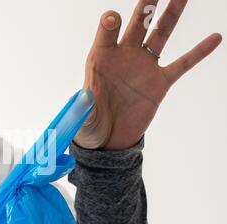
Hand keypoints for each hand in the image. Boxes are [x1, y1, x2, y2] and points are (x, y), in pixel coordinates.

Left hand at [74, 0, 221, 149]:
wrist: (109, 137)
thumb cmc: (92, 122)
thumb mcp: (83, 116)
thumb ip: (83, 106)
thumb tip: (86, 97)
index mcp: (101, 58)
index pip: (106, 32)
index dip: (109, 24)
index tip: (113, 20)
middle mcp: (124, 56)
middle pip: (137, 24)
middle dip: (146, 6)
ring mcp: (143, 66)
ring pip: (160, 34)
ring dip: (171, 15)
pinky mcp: (159, 82)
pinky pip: (182, 64)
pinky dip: (198, 52)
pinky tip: (215, 38)